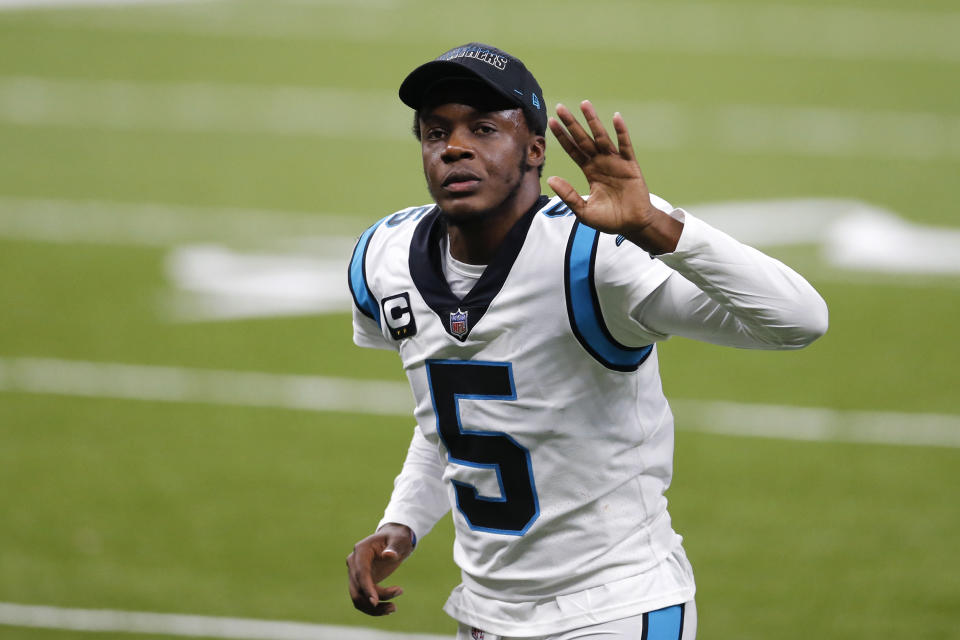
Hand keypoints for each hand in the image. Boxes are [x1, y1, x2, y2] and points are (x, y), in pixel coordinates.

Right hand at [346, 523, 413, 615]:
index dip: (367, 587)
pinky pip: (363, 599)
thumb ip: (394, 547)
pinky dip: (374, 607)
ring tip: (394, 609)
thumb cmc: (398, 538)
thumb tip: (388, 555)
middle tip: (394, 607)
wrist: (394, 540)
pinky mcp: (361, 582)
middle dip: (373, 601)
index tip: (375, 602)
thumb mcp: (399, 540)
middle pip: (356, 588)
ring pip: (358, 597)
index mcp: (361, 550)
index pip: (360, 572)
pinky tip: (389, 609)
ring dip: (373, 608)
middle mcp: (354, 562)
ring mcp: (355, 573)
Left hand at [547, 101, 681, 253]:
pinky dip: (621, 132)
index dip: (562, 137)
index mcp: (589, 171)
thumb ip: (568, 194)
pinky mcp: (630, 165)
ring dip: (593, 121)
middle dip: (572, 124)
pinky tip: (616, 118)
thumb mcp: (584, 211)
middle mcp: (600, 162)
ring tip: (584, 104)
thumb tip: (551, 178)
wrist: (632, 226)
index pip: (573, 150)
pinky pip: (625, 146)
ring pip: (602, 138)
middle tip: (561, 107)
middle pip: (583, 139)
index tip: (551, 122)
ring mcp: (615, 162)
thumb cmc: (609, 220)